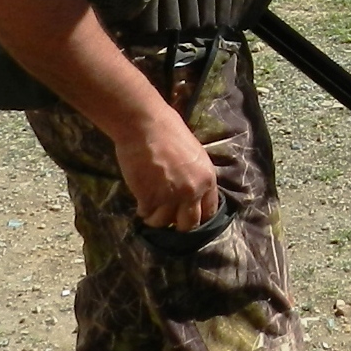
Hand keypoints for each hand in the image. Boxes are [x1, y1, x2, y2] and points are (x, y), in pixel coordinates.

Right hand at [112, 107, 219, 230]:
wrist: (146, 125)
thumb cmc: (169, 131)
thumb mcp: (194, 154)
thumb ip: (195, 176)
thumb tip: (191, 195)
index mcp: (207, 179)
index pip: (210, 212)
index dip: (199, 218)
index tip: (188, 216)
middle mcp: (192, 191)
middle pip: (189, 224)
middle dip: (179, 225)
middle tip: (169, 218)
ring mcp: (170, 197)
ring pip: (164, 222)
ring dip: (157, 218)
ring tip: (151, 209)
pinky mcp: (149, 198)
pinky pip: (146, 213)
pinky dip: (142, 210)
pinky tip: (140, 201)